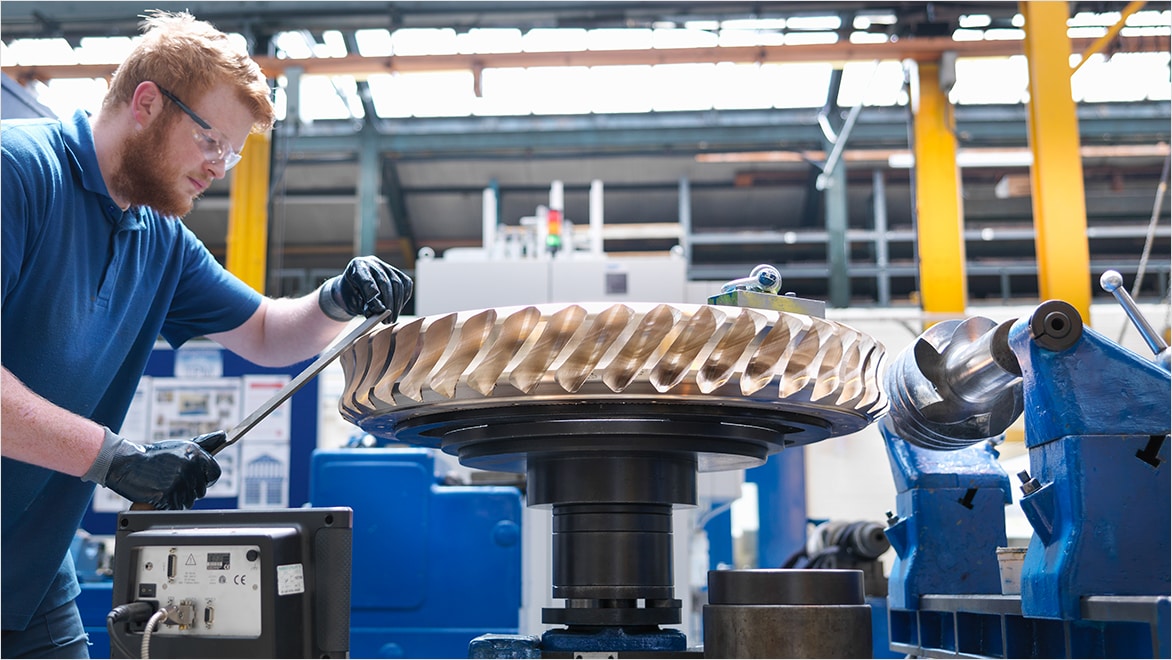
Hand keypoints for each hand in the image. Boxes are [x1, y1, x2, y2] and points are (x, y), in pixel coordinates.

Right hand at [84, 429, 224, 509]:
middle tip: (170, 480)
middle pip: (201, 490)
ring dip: (177, 498)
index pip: (215, 473)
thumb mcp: (179, 445)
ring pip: (188, 501)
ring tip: (162, 485)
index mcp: (195, 453)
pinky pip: (175, 508)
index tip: (195, 479)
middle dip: (188, 490)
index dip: (206, 479)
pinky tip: (157, 494)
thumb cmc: (153, 456)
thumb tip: (222, 435)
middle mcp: (190, 466)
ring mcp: (179, 481)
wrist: (125, 463)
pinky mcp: (167, 494)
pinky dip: (166, 505)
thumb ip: (203, 443)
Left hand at [318, 256, 412, 322]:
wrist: (353, 287)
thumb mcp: (353, 302)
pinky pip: (406, 284)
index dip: (374, 297)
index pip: (367, 281)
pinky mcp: (396, 272)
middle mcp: (372, 263)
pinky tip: (398, 308)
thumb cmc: (352, 296)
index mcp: (357, 266)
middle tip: (388, 320)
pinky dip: (404, 297)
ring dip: (397, 304)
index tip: (379, 311)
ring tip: (392, 318)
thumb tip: (380, 311)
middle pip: (385, 282)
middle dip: (388, 303)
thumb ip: (364, 305)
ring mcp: (385, 266)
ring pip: (398, 283)